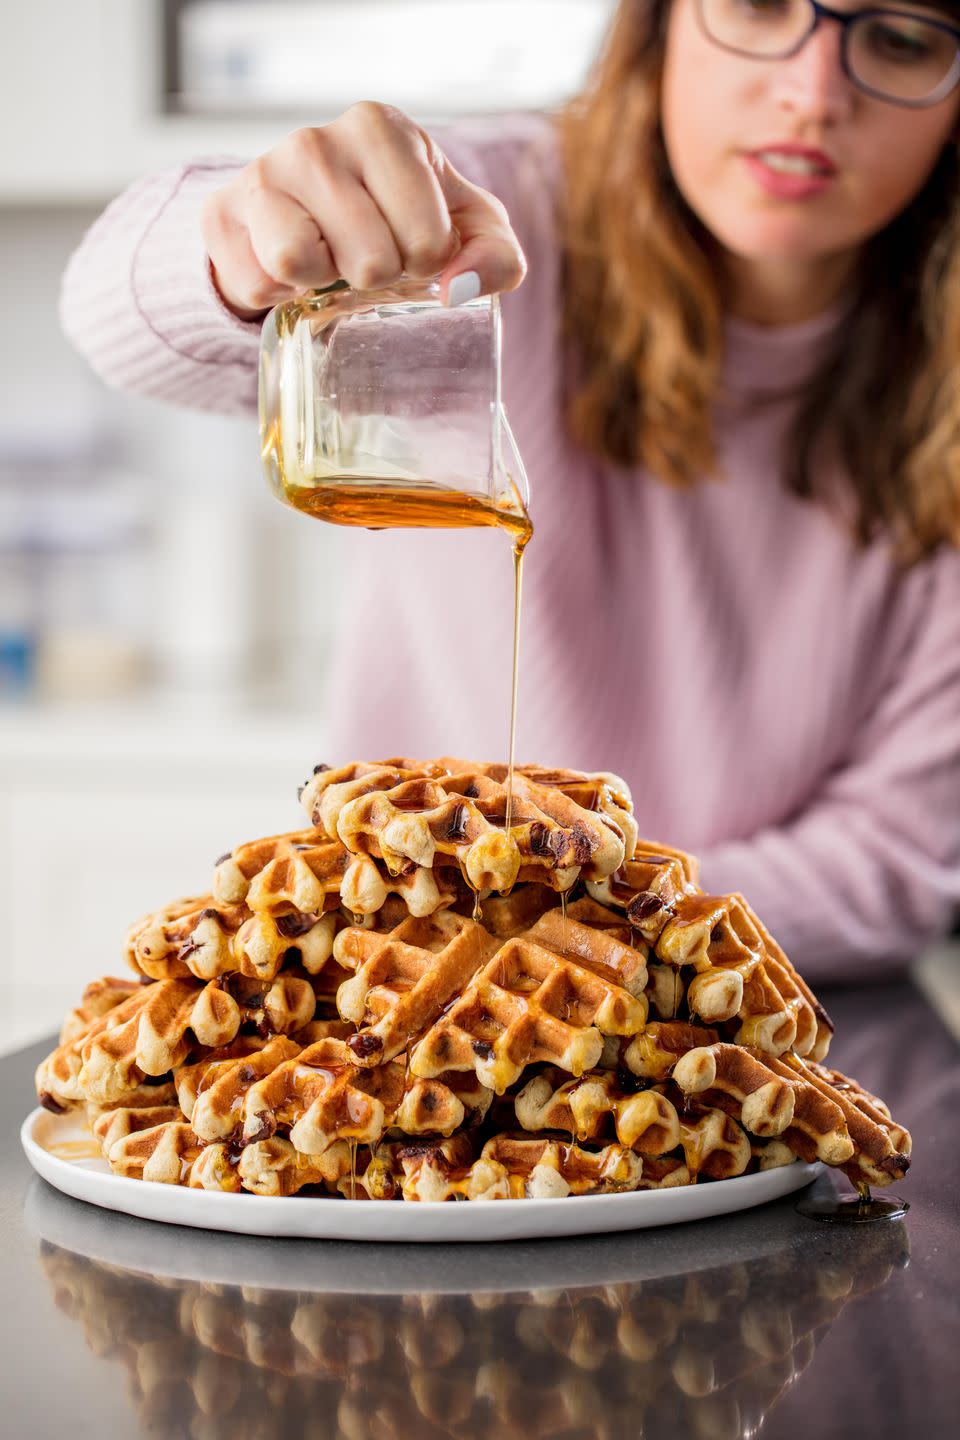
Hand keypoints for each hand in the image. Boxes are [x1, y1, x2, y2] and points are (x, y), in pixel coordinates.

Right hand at [200, 102, 526, 318]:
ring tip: (327, 260)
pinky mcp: (222, 213)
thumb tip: (459, 288)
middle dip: (375, 277)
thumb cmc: (395, 221)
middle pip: (370, 260)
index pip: (425, 239)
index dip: (423, 262)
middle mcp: (316, 139)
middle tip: (364, 257)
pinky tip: (288, 268)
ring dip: (322, 284)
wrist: (306, 223)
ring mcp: (263, 173)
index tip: (408, 243)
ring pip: (301, 263)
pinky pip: (259, 284)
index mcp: (381, 129)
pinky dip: (278, 294)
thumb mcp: (463, 230)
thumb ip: (496, 256)